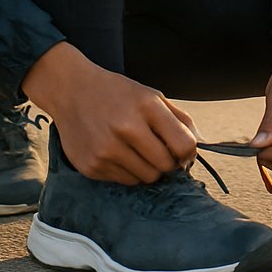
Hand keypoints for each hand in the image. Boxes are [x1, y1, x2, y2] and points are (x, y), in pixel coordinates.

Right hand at [21, 42, 196, 184]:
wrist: (71, 90)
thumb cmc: (116, 93)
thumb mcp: (151, 95)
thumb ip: (178, 119)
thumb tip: (200, 146)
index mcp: (146, 106)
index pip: (184, 145)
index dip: (188, 153)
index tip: (181, 151)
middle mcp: (126, 128)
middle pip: (166, 166)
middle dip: (167, 162)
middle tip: (157, 151)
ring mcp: (107, 150)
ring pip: (146, 178)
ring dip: (148, 168)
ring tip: (135, 150)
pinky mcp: (92, 166)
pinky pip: (125, 181)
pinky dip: (127, 171)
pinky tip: (117, 153)